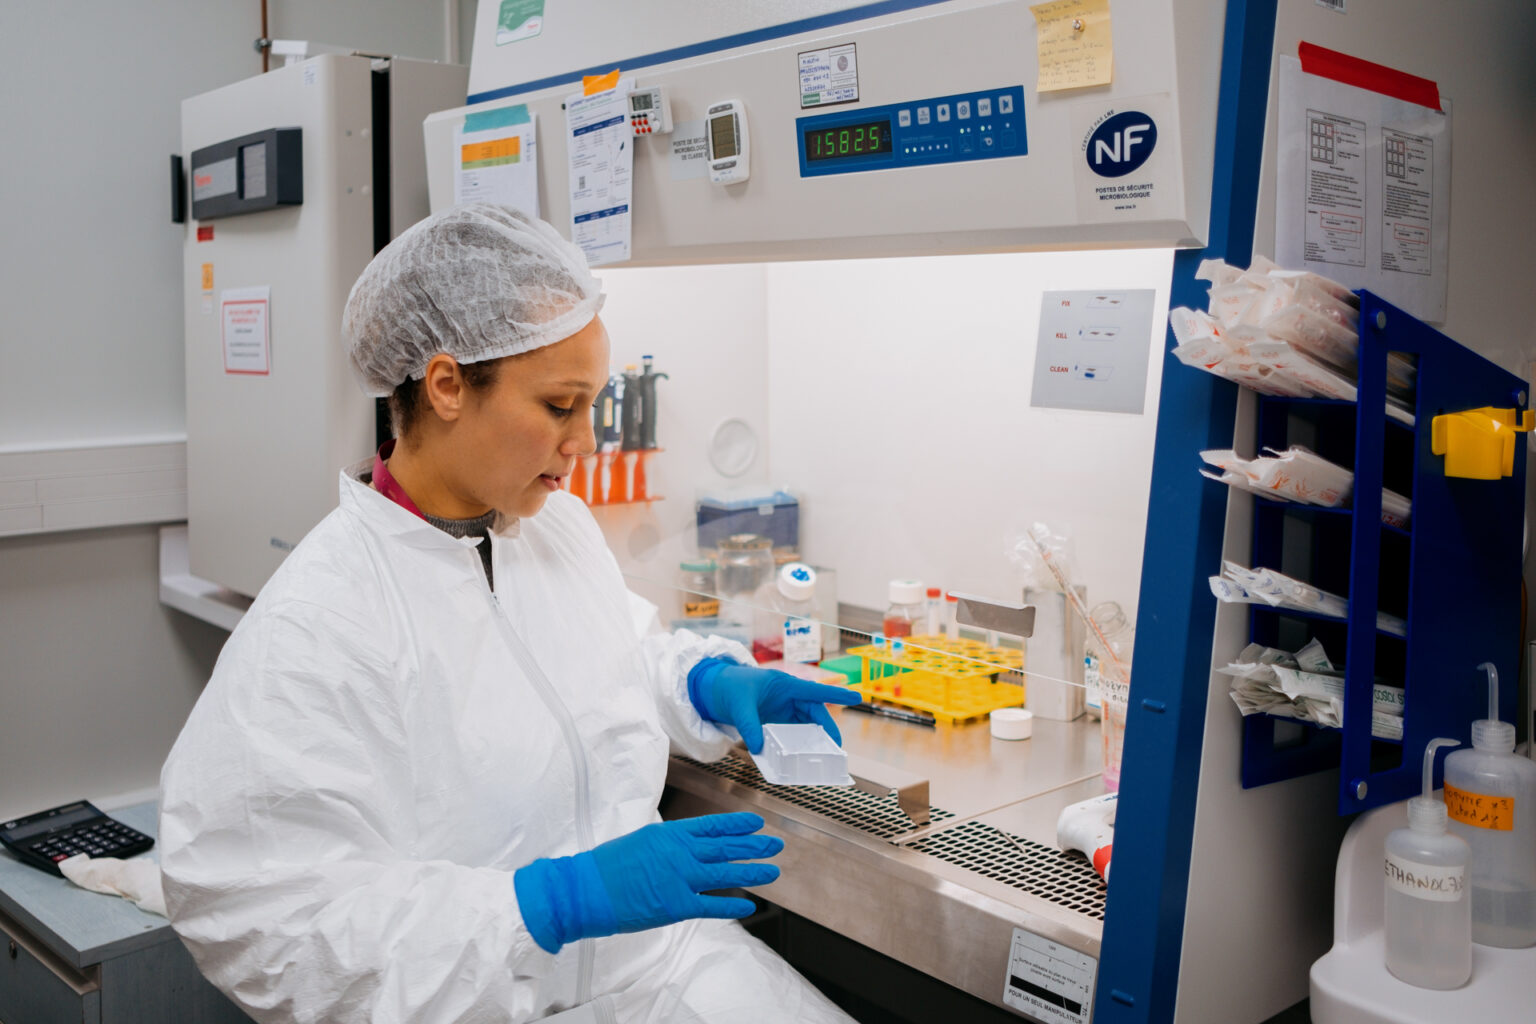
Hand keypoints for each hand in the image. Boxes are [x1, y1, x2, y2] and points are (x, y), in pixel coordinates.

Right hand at [514, 813, 781, 953]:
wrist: (588, 889)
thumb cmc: (609, 865)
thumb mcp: (643, 840)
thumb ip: (670, 843)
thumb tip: (689, 845)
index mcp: (671, 834)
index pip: (713, 826)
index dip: (738, 824)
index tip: (757, 822)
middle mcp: (681, 852)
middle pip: (726, 847)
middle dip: (754, 845)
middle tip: (776, 844)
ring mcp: (680, 878)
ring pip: (726, 873)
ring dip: (753, 871)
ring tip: (773, 870)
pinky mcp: (676, 905)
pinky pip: (712, 906)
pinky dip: (733, 906)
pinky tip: (749, 906)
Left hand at [687, 658, 862, 753]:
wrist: (713, 690)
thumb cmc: (729, 687)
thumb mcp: (739, 706)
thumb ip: (749, 726)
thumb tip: (758, 748)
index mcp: (785, 685)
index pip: (814, 691)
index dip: (837, 694)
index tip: (858, 697)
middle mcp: (788, 698)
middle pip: (814, 714)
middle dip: (826, 730)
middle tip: (836, 748)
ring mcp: (782, 710)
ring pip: (804, 726)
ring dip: (812, 740)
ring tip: (821, 757)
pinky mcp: (774, 721)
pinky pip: (790, 735)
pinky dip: (795, 746)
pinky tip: (796, 758)